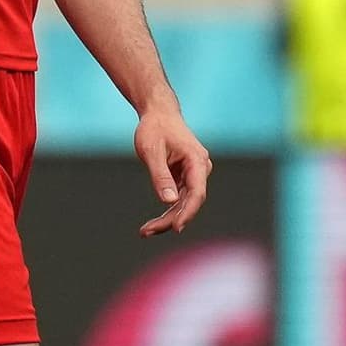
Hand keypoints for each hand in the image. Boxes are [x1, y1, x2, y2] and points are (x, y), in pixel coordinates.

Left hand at [134, 101, 211, 236]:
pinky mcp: (185, 178)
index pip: (197, 192)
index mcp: (197, 161)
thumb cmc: (155, 128)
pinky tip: (152, 225)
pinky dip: (167, 211)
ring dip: (167, 219)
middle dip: (170, 220)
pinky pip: (178, 199)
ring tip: (145, 232)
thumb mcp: (152, 151)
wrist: (158, 113)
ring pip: (184, 203)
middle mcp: (200, 169)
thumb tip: (168, 201)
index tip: (176, 228)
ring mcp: (194, 175)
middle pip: (190, 202)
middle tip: (147, 232)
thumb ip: (160, 175)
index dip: (188, 212)